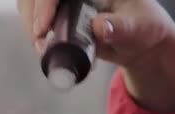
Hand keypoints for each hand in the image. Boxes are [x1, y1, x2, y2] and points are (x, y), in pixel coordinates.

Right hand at [16, 0, 174, 111]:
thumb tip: (100, 26)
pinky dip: (35, 32)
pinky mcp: (58, 13)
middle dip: (33, 14)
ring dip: (31, 23)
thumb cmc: (144, 27)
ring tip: (42, 48)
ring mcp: (65, 0)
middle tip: (40, 41)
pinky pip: (36, 15)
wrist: (140, 42)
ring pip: (31, 2)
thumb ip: (122, 27)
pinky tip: (45, 48)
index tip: (44, 25)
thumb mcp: (138, 28)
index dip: (46, 1)